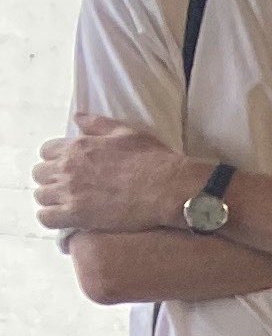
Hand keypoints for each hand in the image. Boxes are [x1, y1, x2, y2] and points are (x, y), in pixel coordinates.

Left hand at [36, 119, 201, 233]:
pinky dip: (52, 218)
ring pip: (40, 196)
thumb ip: (98, 124)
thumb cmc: (153, 159)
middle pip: (40, 174)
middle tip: (70, 187)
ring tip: (69, 205)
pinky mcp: (76, 215)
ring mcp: (69, 192)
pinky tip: (66, 219)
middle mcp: (67, 167)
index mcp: (77, 146)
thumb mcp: (127, 133)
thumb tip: (77, 117)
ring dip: (52, 199)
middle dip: (51, 179)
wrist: (168, 188)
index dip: (57, 159)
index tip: (70, 168)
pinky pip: (46, 218)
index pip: (47, 151)